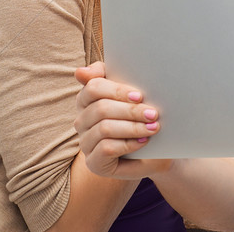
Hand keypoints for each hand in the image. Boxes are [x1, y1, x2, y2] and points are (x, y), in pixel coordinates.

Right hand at [74, 62, 172, 178]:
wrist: (152, 149)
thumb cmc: (138, 114)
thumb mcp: (129, 91)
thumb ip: (107, 73)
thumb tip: (80, 72)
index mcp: (86, 99)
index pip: (93, 88)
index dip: (117, 91)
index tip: (139, 96)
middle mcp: (81, 120)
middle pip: (101, 109)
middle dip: (130, 110)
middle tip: (153, 113)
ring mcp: (85, 142)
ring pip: (104, 128)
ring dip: (133, 127)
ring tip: (153, 127)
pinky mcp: (93, 162)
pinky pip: (106, 149)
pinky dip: (128, 143)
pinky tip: (143, 141)